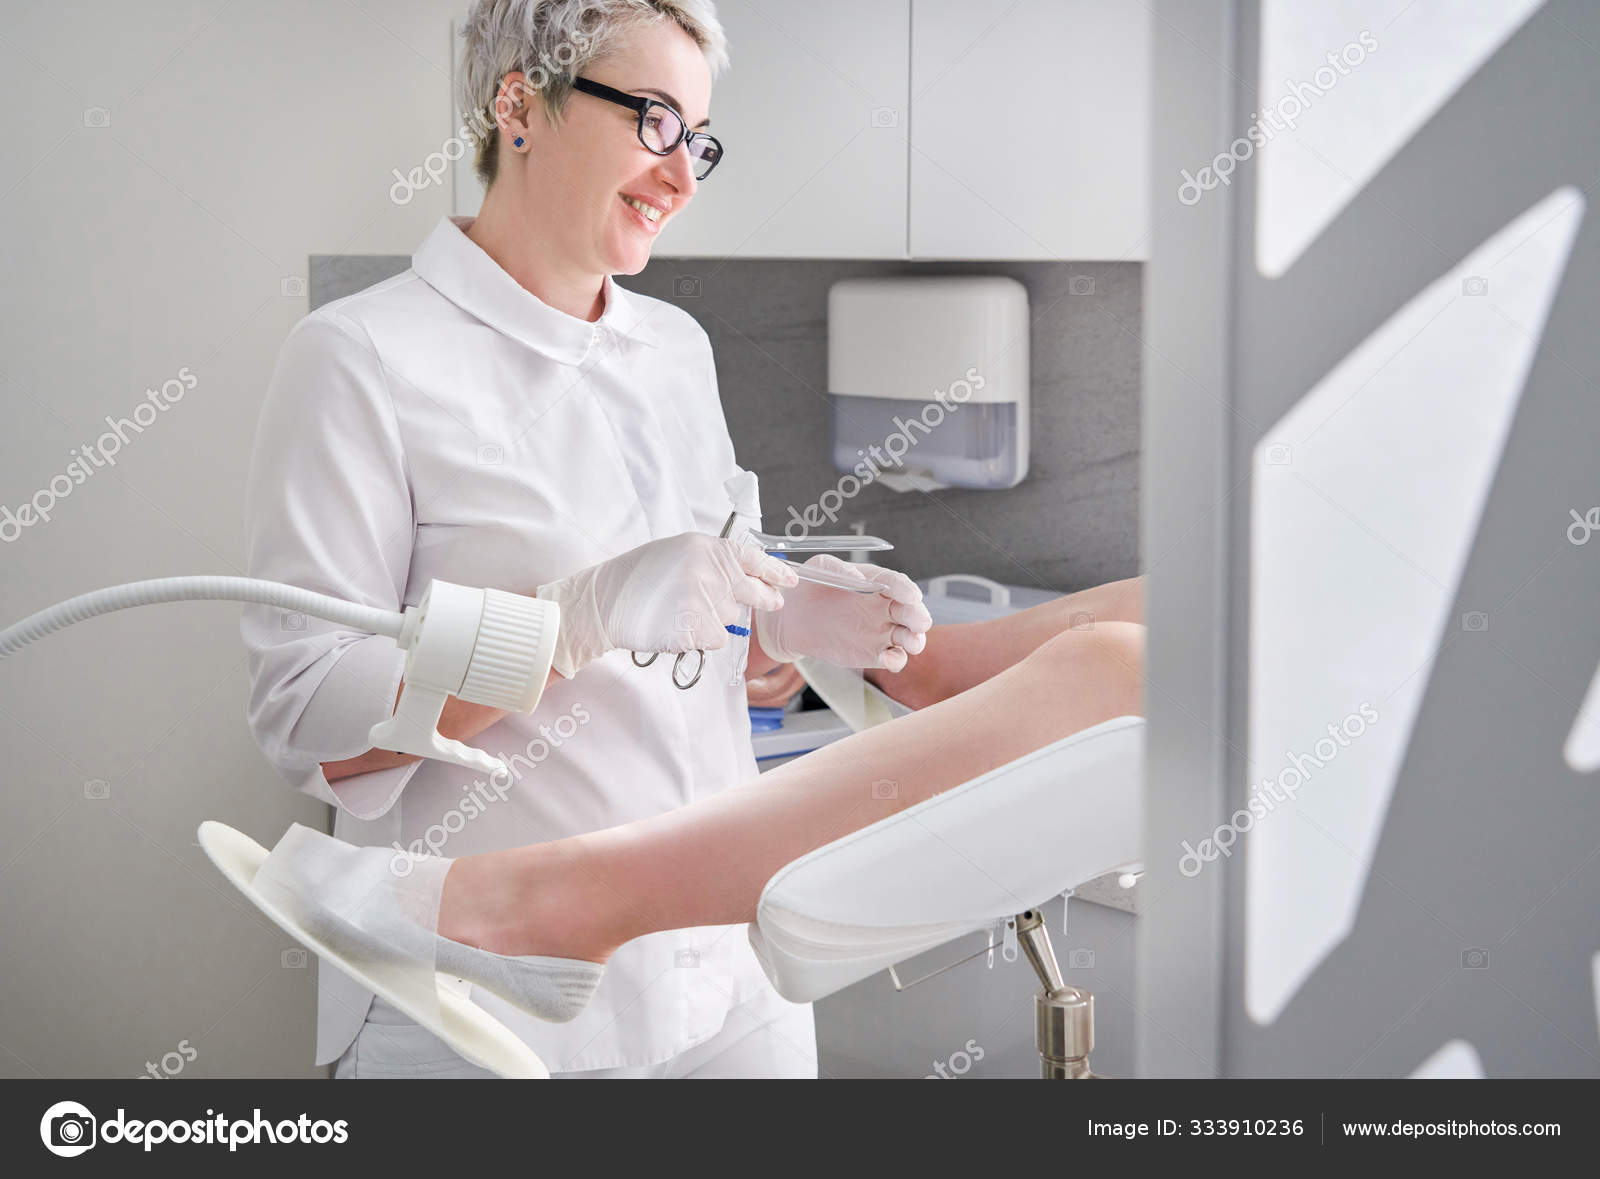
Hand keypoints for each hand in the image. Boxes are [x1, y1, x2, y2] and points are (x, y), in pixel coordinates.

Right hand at [536, 532, 798, 677]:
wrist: (604, 602)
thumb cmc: (638, 577)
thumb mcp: (678, 553)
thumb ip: (713, 562)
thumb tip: (748, 576)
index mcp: (705, 548)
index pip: (751, 558)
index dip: (775, 571)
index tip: (790, 580)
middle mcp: (708, 571)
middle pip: (751, 592)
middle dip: (765, 598)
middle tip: (773, 602)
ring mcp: (703, 601)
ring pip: (730, 619)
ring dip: (714, 619)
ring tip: (680, 610)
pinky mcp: (696, 628)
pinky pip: (715, 638)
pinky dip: (701, 637)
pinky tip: (677, 626)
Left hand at [754, 555, 931, 671]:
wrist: (794, 617)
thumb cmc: (810, 585)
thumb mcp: (820, 567)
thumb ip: (839, 569)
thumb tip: (859, 579)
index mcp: (877, 581)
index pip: (897, 584)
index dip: (907, 590)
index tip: (911, 595)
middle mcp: (885, 605)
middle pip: (910, 611)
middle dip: (918, 616)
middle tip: (920, 622)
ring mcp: (882, 630)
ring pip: (908, 636)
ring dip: (915, 640)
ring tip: (913, 643)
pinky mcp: (874, 653)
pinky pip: (892, 657)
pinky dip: (896, 660)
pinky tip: (889, 659)